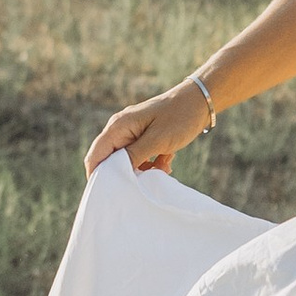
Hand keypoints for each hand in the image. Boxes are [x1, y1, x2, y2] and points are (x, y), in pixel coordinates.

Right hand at [84, 80, 211, 176]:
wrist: (200, 101)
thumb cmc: (179, 118)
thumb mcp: (157, 140)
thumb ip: (133, 156)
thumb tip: (113, 173)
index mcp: (118, 127)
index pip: (95, 156)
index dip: (98, 176)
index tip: (113, 194)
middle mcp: (120, 129)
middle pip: (109, 160)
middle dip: (125, 175)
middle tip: (144, 182)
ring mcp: (131, 132)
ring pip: (126, 161)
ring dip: (141, 171)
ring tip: (161, 170)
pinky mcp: (143, 137)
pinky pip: (138, 157)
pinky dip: (150, 164)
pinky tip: (165, 164)